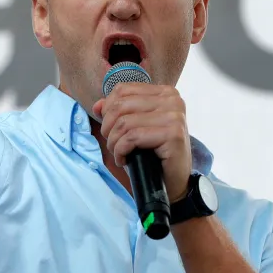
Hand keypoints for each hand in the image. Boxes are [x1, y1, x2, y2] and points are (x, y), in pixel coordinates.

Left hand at [92, 82, 191, 202]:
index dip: (108, 110)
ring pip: (124, 122)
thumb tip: (97, 106)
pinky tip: (124, 160)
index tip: (110, 129)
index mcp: (164, 92)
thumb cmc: (152, 154)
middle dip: (108, 128)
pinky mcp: (173, 134)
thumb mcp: (134, 128)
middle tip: (113, 145)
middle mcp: (172, 100)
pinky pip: (132, 137)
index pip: (122, 90)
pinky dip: (121, 151)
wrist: (173, 182)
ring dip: (114, 142)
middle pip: (120, 106)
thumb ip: (116, 112)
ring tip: (119, 154)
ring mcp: (174, 116)